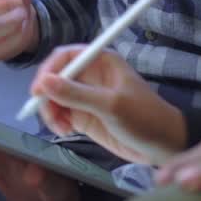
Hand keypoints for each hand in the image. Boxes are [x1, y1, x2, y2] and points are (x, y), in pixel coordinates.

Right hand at [32, 45, 185, 164]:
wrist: (163, 144)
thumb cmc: (144, 117)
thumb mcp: (111, 105)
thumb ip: (77, 95)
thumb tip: (44, 82)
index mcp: (101, 61)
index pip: (66, 56)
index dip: (49, 70)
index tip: (37, 90)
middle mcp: (91, 75)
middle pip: (56, 77)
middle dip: (47, 94)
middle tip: (46, 113)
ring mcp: (86, 96)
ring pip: (55, 97)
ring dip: (51, 111)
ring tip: (61, 128)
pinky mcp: (85, 115)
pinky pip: (61, 113)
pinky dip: (57, 122)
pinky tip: (65, 131)